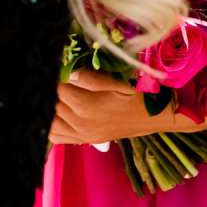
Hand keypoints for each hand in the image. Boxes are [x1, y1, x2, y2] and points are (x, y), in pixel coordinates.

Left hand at [50, 67, 199, 146]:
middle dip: (49, 90)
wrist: (158, 117)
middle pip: (51, 105)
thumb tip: (67, 72)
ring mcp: (83, 135)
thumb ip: (88, 77)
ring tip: (52, 96)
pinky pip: (58, 137)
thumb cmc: (139, 95)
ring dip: (48, 109)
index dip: (53, 76)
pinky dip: (51, 126)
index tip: (51, 66)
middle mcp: (81, 124)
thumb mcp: (115, 81)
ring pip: (50, 123)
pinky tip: (54, 115)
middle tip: (50, 78)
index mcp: (86, 106)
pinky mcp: (86, 140)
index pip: (56, 89)